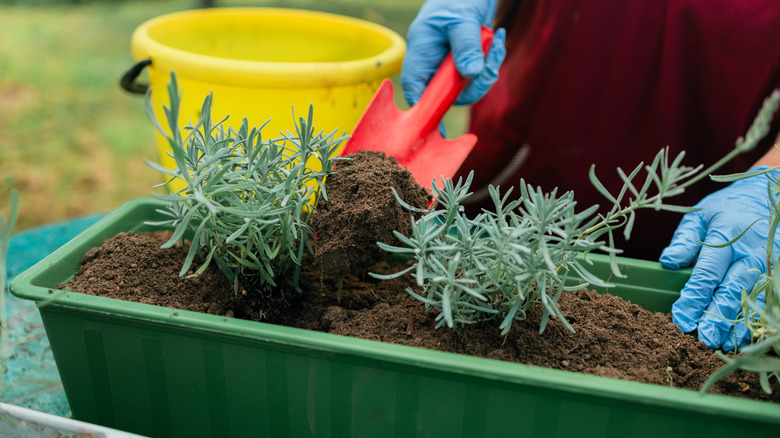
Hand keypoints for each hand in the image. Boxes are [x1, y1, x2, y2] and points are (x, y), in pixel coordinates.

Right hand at [401, 0, 506, 106]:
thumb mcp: (462, 20)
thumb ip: (466, 46)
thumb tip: (471, 74)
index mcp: (421, 54)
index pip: (416, 90)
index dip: (426, 109)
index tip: (439, 126)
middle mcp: (433, 64)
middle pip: (448, 96)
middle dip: (474, 85)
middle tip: (489, 68)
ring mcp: (450, 66)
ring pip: (468, 88)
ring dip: (488, 70)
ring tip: (496, 42)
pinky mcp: (466, 63)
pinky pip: (480, 76)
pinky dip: (493, 61)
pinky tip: (497, 39)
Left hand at [660, 167, 775, 350]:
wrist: (764, 198)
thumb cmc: (724, 210)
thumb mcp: (698, 217)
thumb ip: (684, 240)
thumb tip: (668, 261)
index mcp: (725, 235)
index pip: (707, 272)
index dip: (694, 298)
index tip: (680, 318)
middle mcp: (751, 251)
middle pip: (733, 289)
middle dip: (717, 316)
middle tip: (703, 339)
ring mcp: (770, 262)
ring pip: (754, 298)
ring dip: (738, 324)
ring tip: (723, 345)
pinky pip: (769, 298)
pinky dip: (757, 319)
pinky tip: (745, 337)